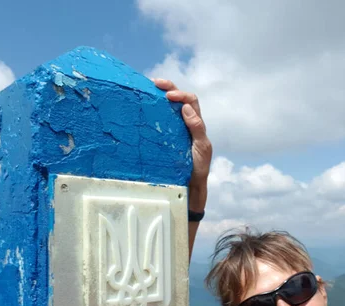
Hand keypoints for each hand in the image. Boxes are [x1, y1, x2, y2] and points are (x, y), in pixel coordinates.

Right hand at [153, 79, 211, 199]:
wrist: (190, 185)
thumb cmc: (198, 167)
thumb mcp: (201, 148)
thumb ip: (196, 128)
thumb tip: (186, 107)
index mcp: (196, 123)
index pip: (191, 101)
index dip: (181, 94)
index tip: (168, 96)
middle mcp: (186, 123)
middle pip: (179, 98)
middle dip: (168, 87)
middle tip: (154, 83)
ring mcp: (175, 129)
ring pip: (169, 107)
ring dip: (159, 96)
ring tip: (147, 89)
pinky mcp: (165, 137)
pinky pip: (160, 120)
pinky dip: (153, 111)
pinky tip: (143, 108)